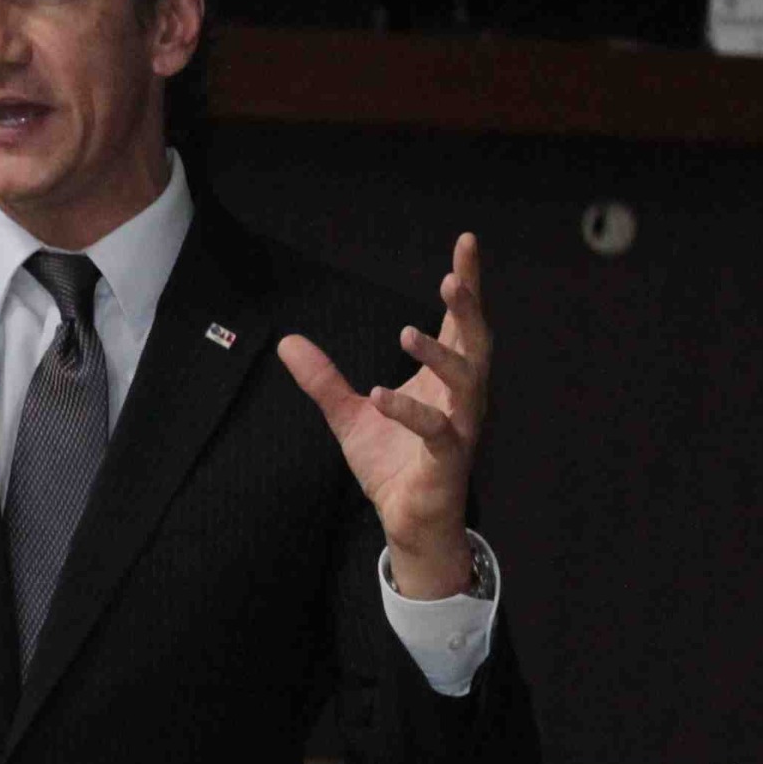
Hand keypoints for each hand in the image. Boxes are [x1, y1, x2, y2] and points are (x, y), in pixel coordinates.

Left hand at [277, 232, 487, 596]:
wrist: (405, 521)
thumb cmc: (392, 464)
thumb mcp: (348, 414)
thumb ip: (323, 378)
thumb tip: (287, 341)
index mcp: (443, 379)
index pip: (459, 322)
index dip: (466, 282)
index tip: (466, 242)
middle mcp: (460, 397)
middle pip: (476, 343)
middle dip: (468, 308)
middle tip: (453, 277)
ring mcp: (459, 427)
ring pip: (466, 382)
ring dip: (441, 354)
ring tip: (407, 331)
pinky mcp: (447, 460)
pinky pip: (437, 432)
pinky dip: (410, 412)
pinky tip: (382, 394)